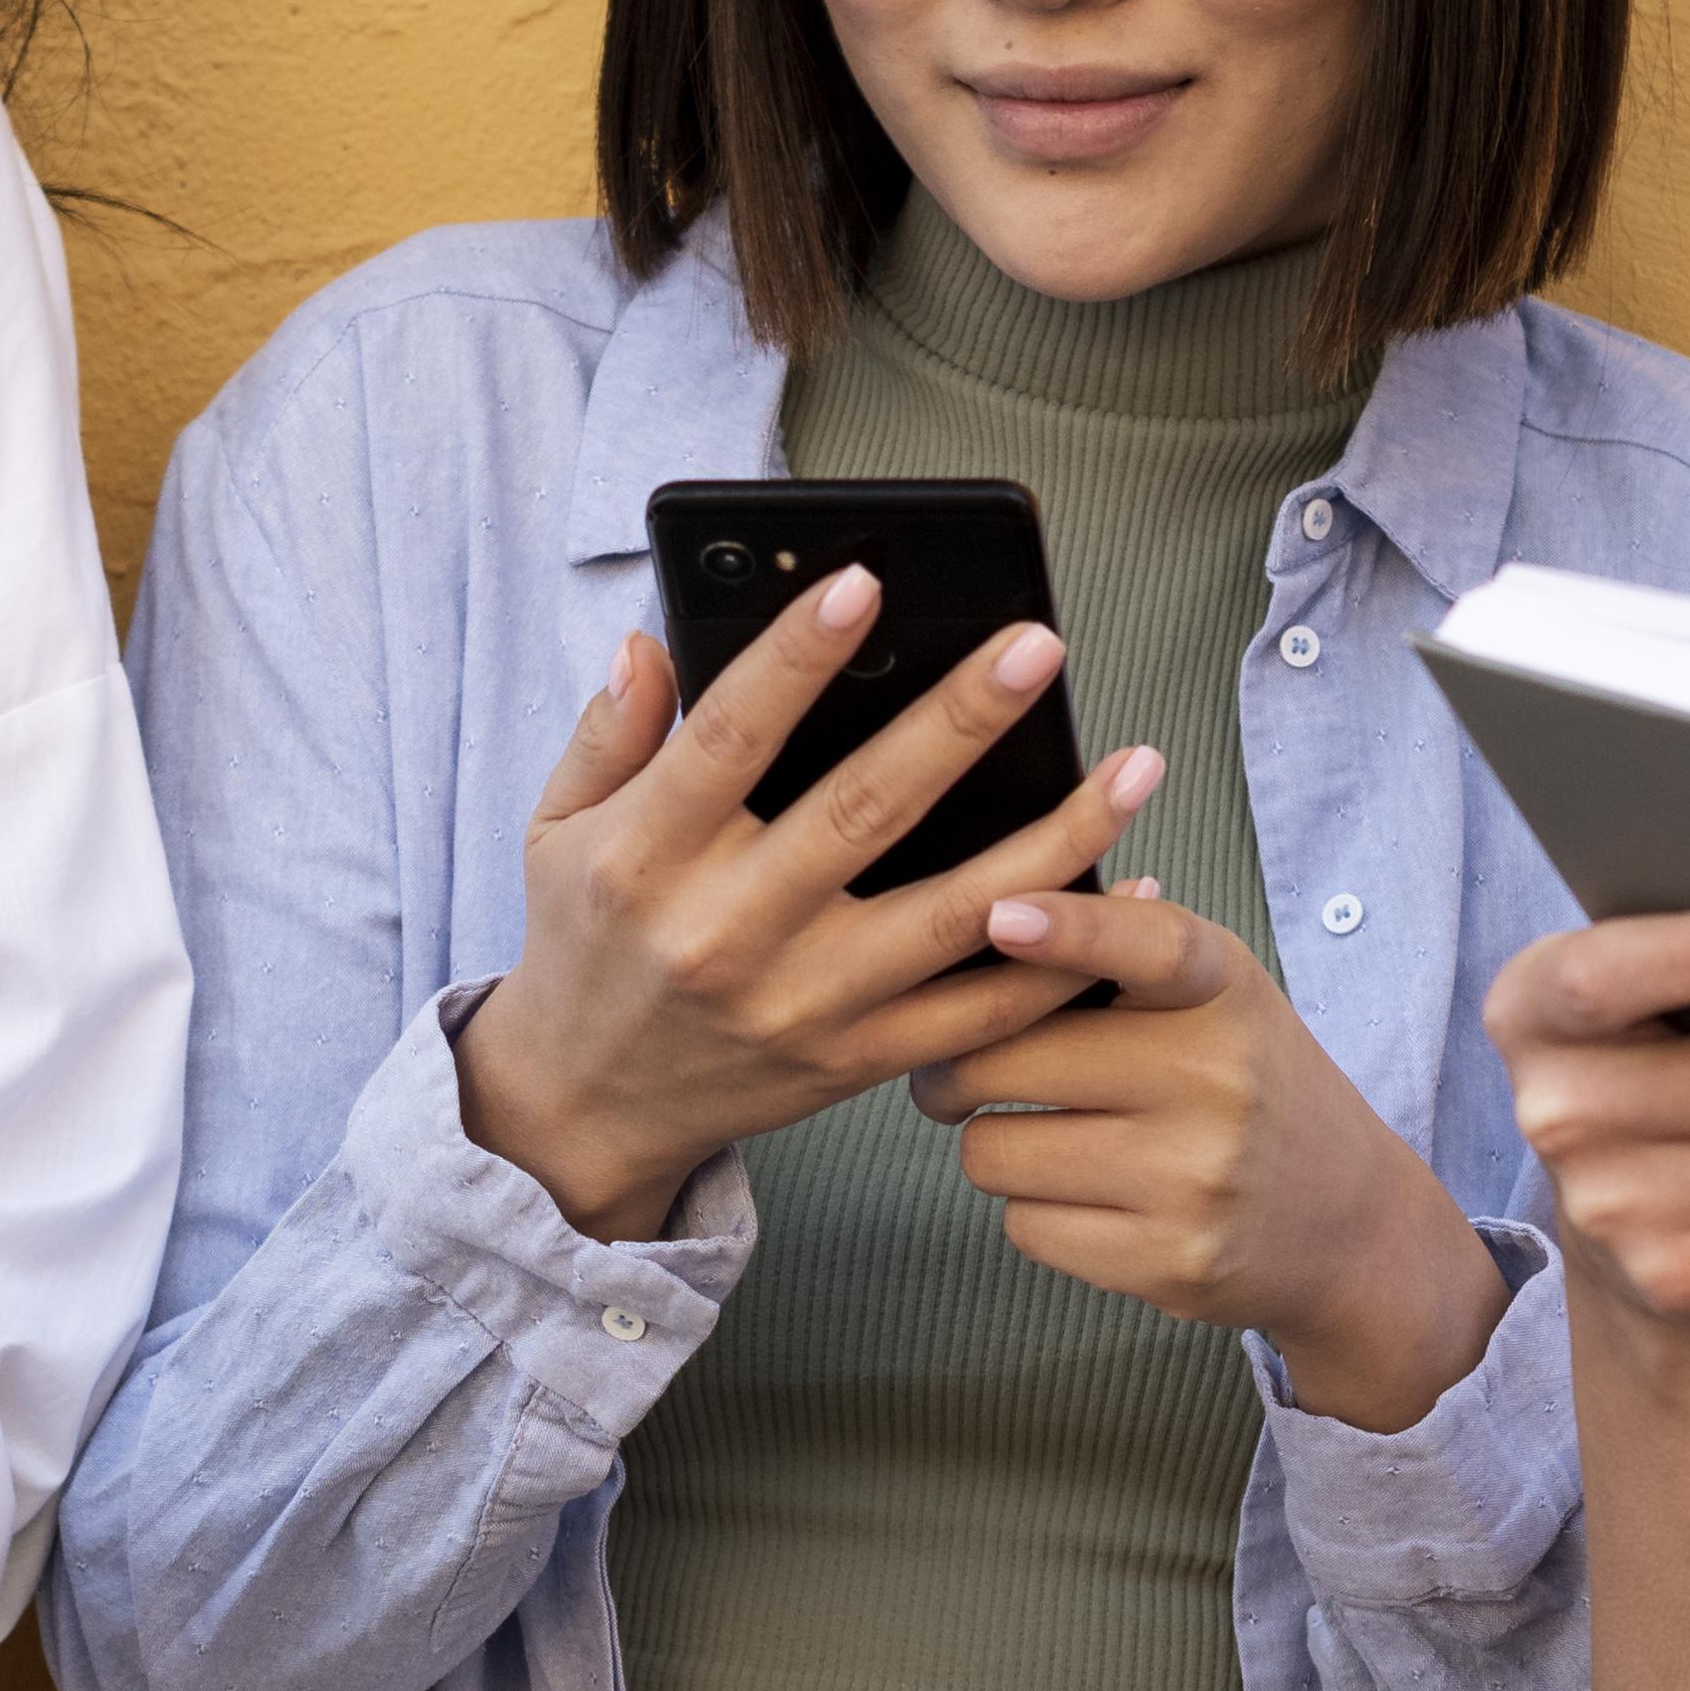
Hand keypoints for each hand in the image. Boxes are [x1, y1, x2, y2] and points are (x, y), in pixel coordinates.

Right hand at [450, 566, 1160, 1240]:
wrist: (588, 1107)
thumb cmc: (584, 944)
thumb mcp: (556, 832)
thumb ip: (609, 734)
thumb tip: (652, 641)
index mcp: (647, 859)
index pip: (731, 738)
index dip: (797, 656)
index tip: (865, 582)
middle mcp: (728, 933)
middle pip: (865, 813)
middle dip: (961, 723)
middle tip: (1038, 647)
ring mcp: (803, 1005)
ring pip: (953, 917)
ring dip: (1057, 841)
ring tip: (1134, 767)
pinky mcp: (856, 1061)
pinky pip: (981, 1015)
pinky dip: (1063, 961)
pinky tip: (1129, 892)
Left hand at [911, 882, 1503, 1428]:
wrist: (1351, 1224)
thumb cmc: (1252, 1089)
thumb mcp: (1221, 997)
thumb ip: (1128, 947)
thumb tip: (1015, 913)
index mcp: (1224, 995)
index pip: (1150, 946)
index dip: (1070, 928)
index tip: (1000, 916)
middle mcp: (1215, 1081)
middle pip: (1004, 1061)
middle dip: (958, 1070)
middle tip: (961, 1075)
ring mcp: (1193, 1179)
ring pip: (993, 1152)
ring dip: (996, 1147)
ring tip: (1042, 1139)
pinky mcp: (1169, 1263)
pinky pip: (1023, 1227)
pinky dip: (1034, 1212)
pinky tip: (1087, 1199)